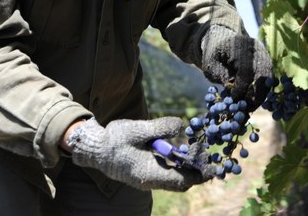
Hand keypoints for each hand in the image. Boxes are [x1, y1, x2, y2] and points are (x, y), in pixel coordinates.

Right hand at [66, 117, 213, 190]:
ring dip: (187, 166)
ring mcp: (147, 179)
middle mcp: (150, 180)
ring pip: (174, 178)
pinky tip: (181, 150)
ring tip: (197, 149)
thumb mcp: (137, 129)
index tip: (213, 165)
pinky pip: (166, 174)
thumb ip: (159, 127)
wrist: (94, 149)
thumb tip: (181, 125)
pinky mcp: (145, 174)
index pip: (181, 180)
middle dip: (196, 170)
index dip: (199, 174)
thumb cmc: (114, 139)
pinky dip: (176, 164)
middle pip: (180, 182)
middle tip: (208, 153)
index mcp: (149, 173)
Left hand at [200, 25, 272, 108]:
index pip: (246, 71)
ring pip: (269, 78)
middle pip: (262, 75)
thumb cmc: (214, 54)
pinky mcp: (267, 60)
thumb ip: (220, 76)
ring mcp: (264, 54)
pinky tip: (254, 100)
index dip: (241, 88)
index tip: (234, 100)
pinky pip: (269, 78)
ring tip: (250, 107)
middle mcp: (256, 49)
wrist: (223, 39)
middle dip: (255, 95)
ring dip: (261, 95)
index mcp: (240, 46)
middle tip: (247, 108)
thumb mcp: (210, 64)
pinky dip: (263, 90)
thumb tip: (233, 93)